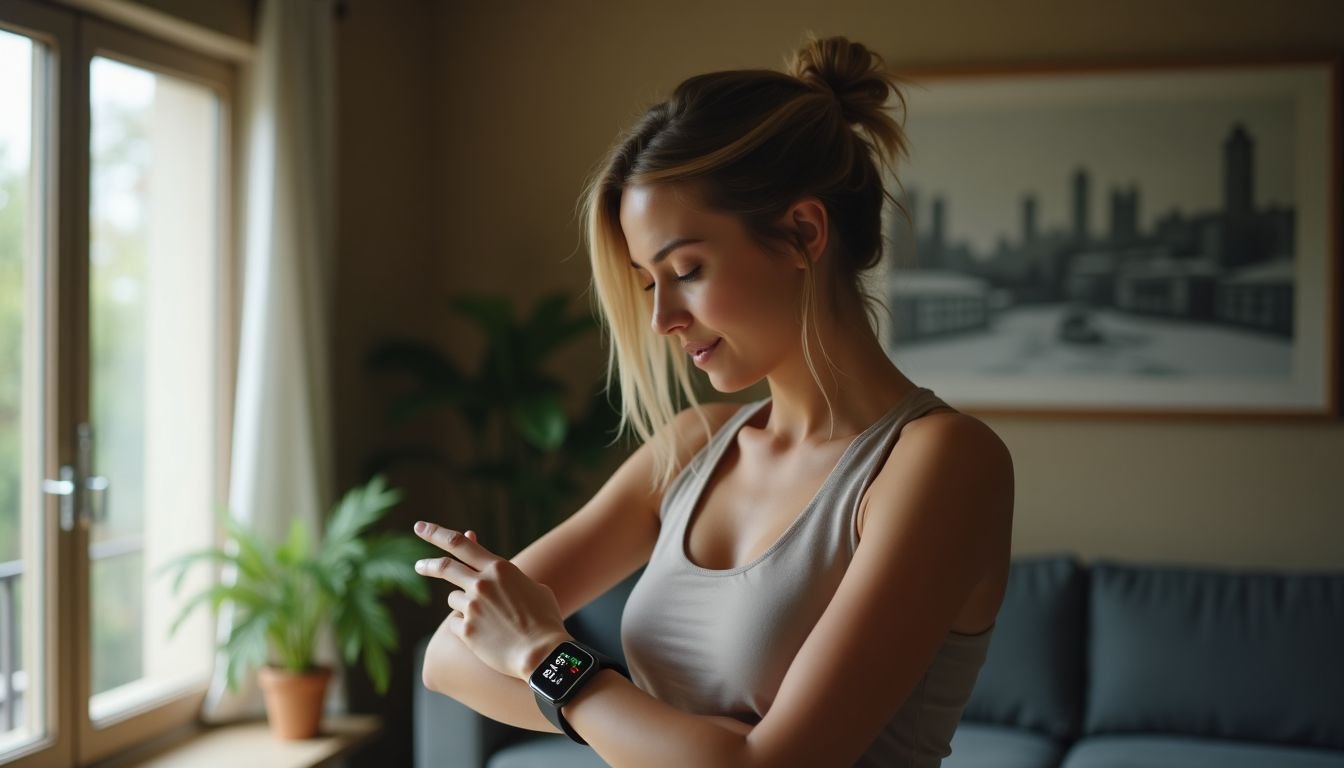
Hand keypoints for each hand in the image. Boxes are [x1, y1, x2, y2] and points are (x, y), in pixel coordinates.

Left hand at [413, 522, 572, 680]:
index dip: (436, 533)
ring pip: (453, 599)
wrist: (543, 654)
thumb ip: (513, 578)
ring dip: (463, 605)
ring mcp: (472, 607)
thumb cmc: (544, 621)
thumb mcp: (534, 588)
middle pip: (445, 567)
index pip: (460, 544)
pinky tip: (483, 636)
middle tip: (419, 566)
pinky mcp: (466, 630)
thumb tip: (499, 571)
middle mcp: (482, 584)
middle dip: (428, 565)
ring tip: (486, 621)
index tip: (420, 528)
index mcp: (499, 569)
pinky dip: (464, 627)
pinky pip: (455, 623)